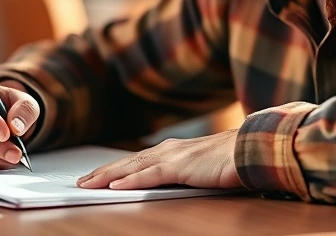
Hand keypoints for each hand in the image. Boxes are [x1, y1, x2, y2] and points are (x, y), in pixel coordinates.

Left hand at [76, 130, 242, 189]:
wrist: (254, 148)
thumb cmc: (236, 158)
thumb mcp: (206, 166)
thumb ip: (190, 172)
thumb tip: (182, 181)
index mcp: (175, 150)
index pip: (137, 160)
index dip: (116, 169)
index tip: (97, 176)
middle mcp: (170, 150)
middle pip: (128, 162)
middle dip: (103, 172)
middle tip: (81, 181)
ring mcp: (174, 157)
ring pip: (132, 167)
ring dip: (107, 176)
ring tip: (87, 184)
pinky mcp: (181, 167)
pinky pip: (149, 176)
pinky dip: (130, 181)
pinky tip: (114, 187)